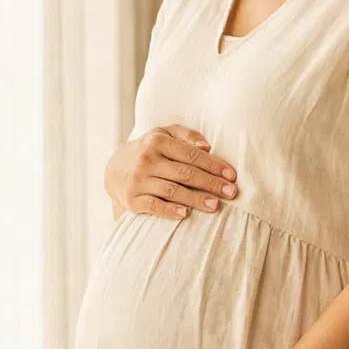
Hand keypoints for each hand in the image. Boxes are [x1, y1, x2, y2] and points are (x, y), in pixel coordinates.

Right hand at [105, 125, 238, 219]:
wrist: (116, 168)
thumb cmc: (151, 150)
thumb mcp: (165, 134)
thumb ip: (187, 135)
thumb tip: (207, 147)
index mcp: (158, 141)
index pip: (192, 155)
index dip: (214, 165)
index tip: (232, 176)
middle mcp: (146, 159)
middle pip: (185, 173)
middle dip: (211, 184)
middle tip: (231, 193)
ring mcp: (138, 180)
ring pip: (172, 191)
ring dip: (196, 199)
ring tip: (216, 205)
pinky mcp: (132, 199)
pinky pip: (154, 206)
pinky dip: (170, 210)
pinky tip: (186, 214)